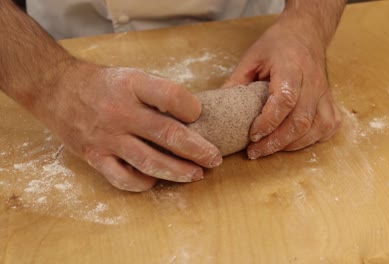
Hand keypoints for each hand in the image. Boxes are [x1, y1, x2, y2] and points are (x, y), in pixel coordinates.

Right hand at [39, 61, 221, 191]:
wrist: (54, 88)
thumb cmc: (100, 83)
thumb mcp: (129, 76)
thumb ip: (156, 94)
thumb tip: (192, 116)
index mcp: (132, 85)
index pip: (171, 96)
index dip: (192, 108)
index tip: (200, 116)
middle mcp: (120, 112)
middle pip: (167, 134)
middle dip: (197, 150)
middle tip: (214, 158)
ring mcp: (107, 137)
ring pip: (150, 161)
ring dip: (178, 171)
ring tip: (196, 175)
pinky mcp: (94, 156)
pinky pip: (123, 178)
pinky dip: (143, 183)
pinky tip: (156, 181)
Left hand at [224, 18, 341, 158]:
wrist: (306, 32)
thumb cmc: (277, 45)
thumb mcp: (251, 57)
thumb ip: (237, 82)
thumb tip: (221, 111)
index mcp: (292, 66)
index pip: (285, 99)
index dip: (268, 122)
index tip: (252, 134)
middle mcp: (312, 81)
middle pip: (301, 120)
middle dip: (277, 142)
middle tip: (256, 151)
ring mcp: (325, 92)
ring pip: (317, 127)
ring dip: (293, 144)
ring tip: (271, 148)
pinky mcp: (331, 100)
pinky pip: (329, 126)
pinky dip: (313, 139)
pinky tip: (296, 141)